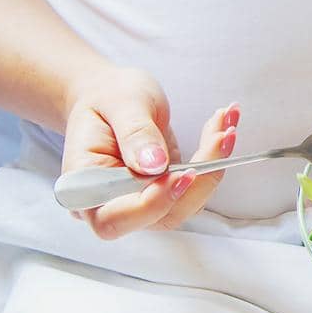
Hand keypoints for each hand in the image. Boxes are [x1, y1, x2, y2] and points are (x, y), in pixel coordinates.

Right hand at [60, 66, 238, 237]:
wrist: (111, 96)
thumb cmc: (107, 98)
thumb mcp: (120, 103)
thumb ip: (135, 134)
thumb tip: (154, 166)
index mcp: (86, 187)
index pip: (117, 217)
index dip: (154, 202)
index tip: (185, 173)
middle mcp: (113, 203)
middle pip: (163, 215)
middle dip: (200, 180)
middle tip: (222, 136)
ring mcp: (143, 201)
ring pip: (188, 203)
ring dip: (214, 167)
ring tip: (225, 126)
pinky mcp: (166, 190)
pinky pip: (196, 187)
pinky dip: (215, 159)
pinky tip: (222, 129)